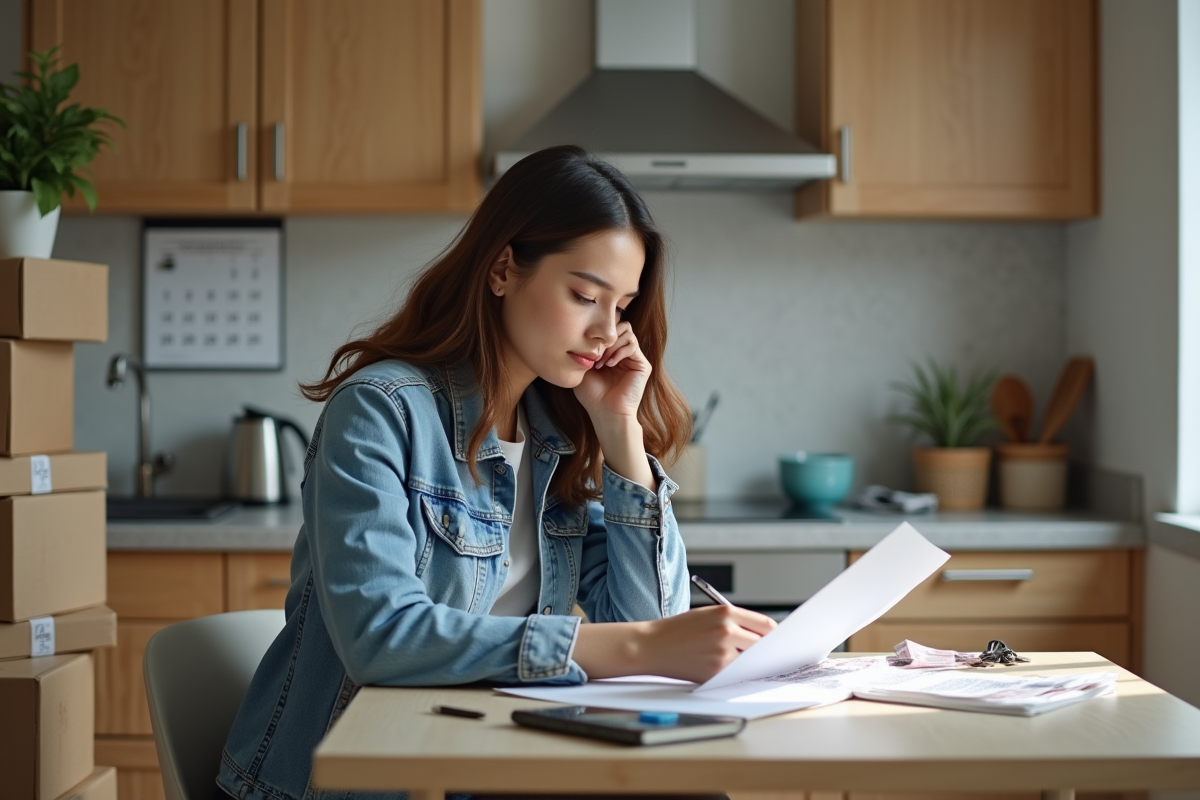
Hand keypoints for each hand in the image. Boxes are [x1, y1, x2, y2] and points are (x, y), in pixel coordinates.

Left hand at [572, 321, 650, 423]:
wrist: (605, 412)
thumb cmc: (592, 395)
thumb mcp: (583, 367)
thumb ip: (586, 348)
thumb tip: (585, 330)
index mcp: (611, 353)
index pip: (610, 328)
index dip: (599, 332)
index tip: (587, 348)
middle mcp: (624, 354)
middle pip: (620, 325)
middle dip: (606, 337)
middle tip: (596, 354)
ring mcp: (634, 358)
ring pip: (627, 331)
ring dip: (611, 345)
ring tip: (602, 362)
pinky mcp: (642, 365)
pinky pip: (632, 344)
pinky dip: (619, 351)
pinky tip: (610, 364)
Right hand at [636, 605, 777, 682]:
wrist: (652, 645)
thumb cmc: (678, 630)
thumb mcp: (707, 615)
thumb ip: (734, 621)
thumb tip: (762, 636)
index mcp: (726, 613)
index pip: (766, 625)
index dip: (774, 635)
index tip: (776, 640)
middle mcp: (727, 631)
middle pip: (763, 645)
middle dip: (763, 651)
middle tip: (764, 655)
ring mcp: (722, 653)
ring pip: (751, 661)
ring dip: (749, 663)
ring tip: (739, 661)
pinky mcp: (716, 672)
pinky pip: (736, 674)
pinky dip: (735, 673)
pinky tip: (725, 668)